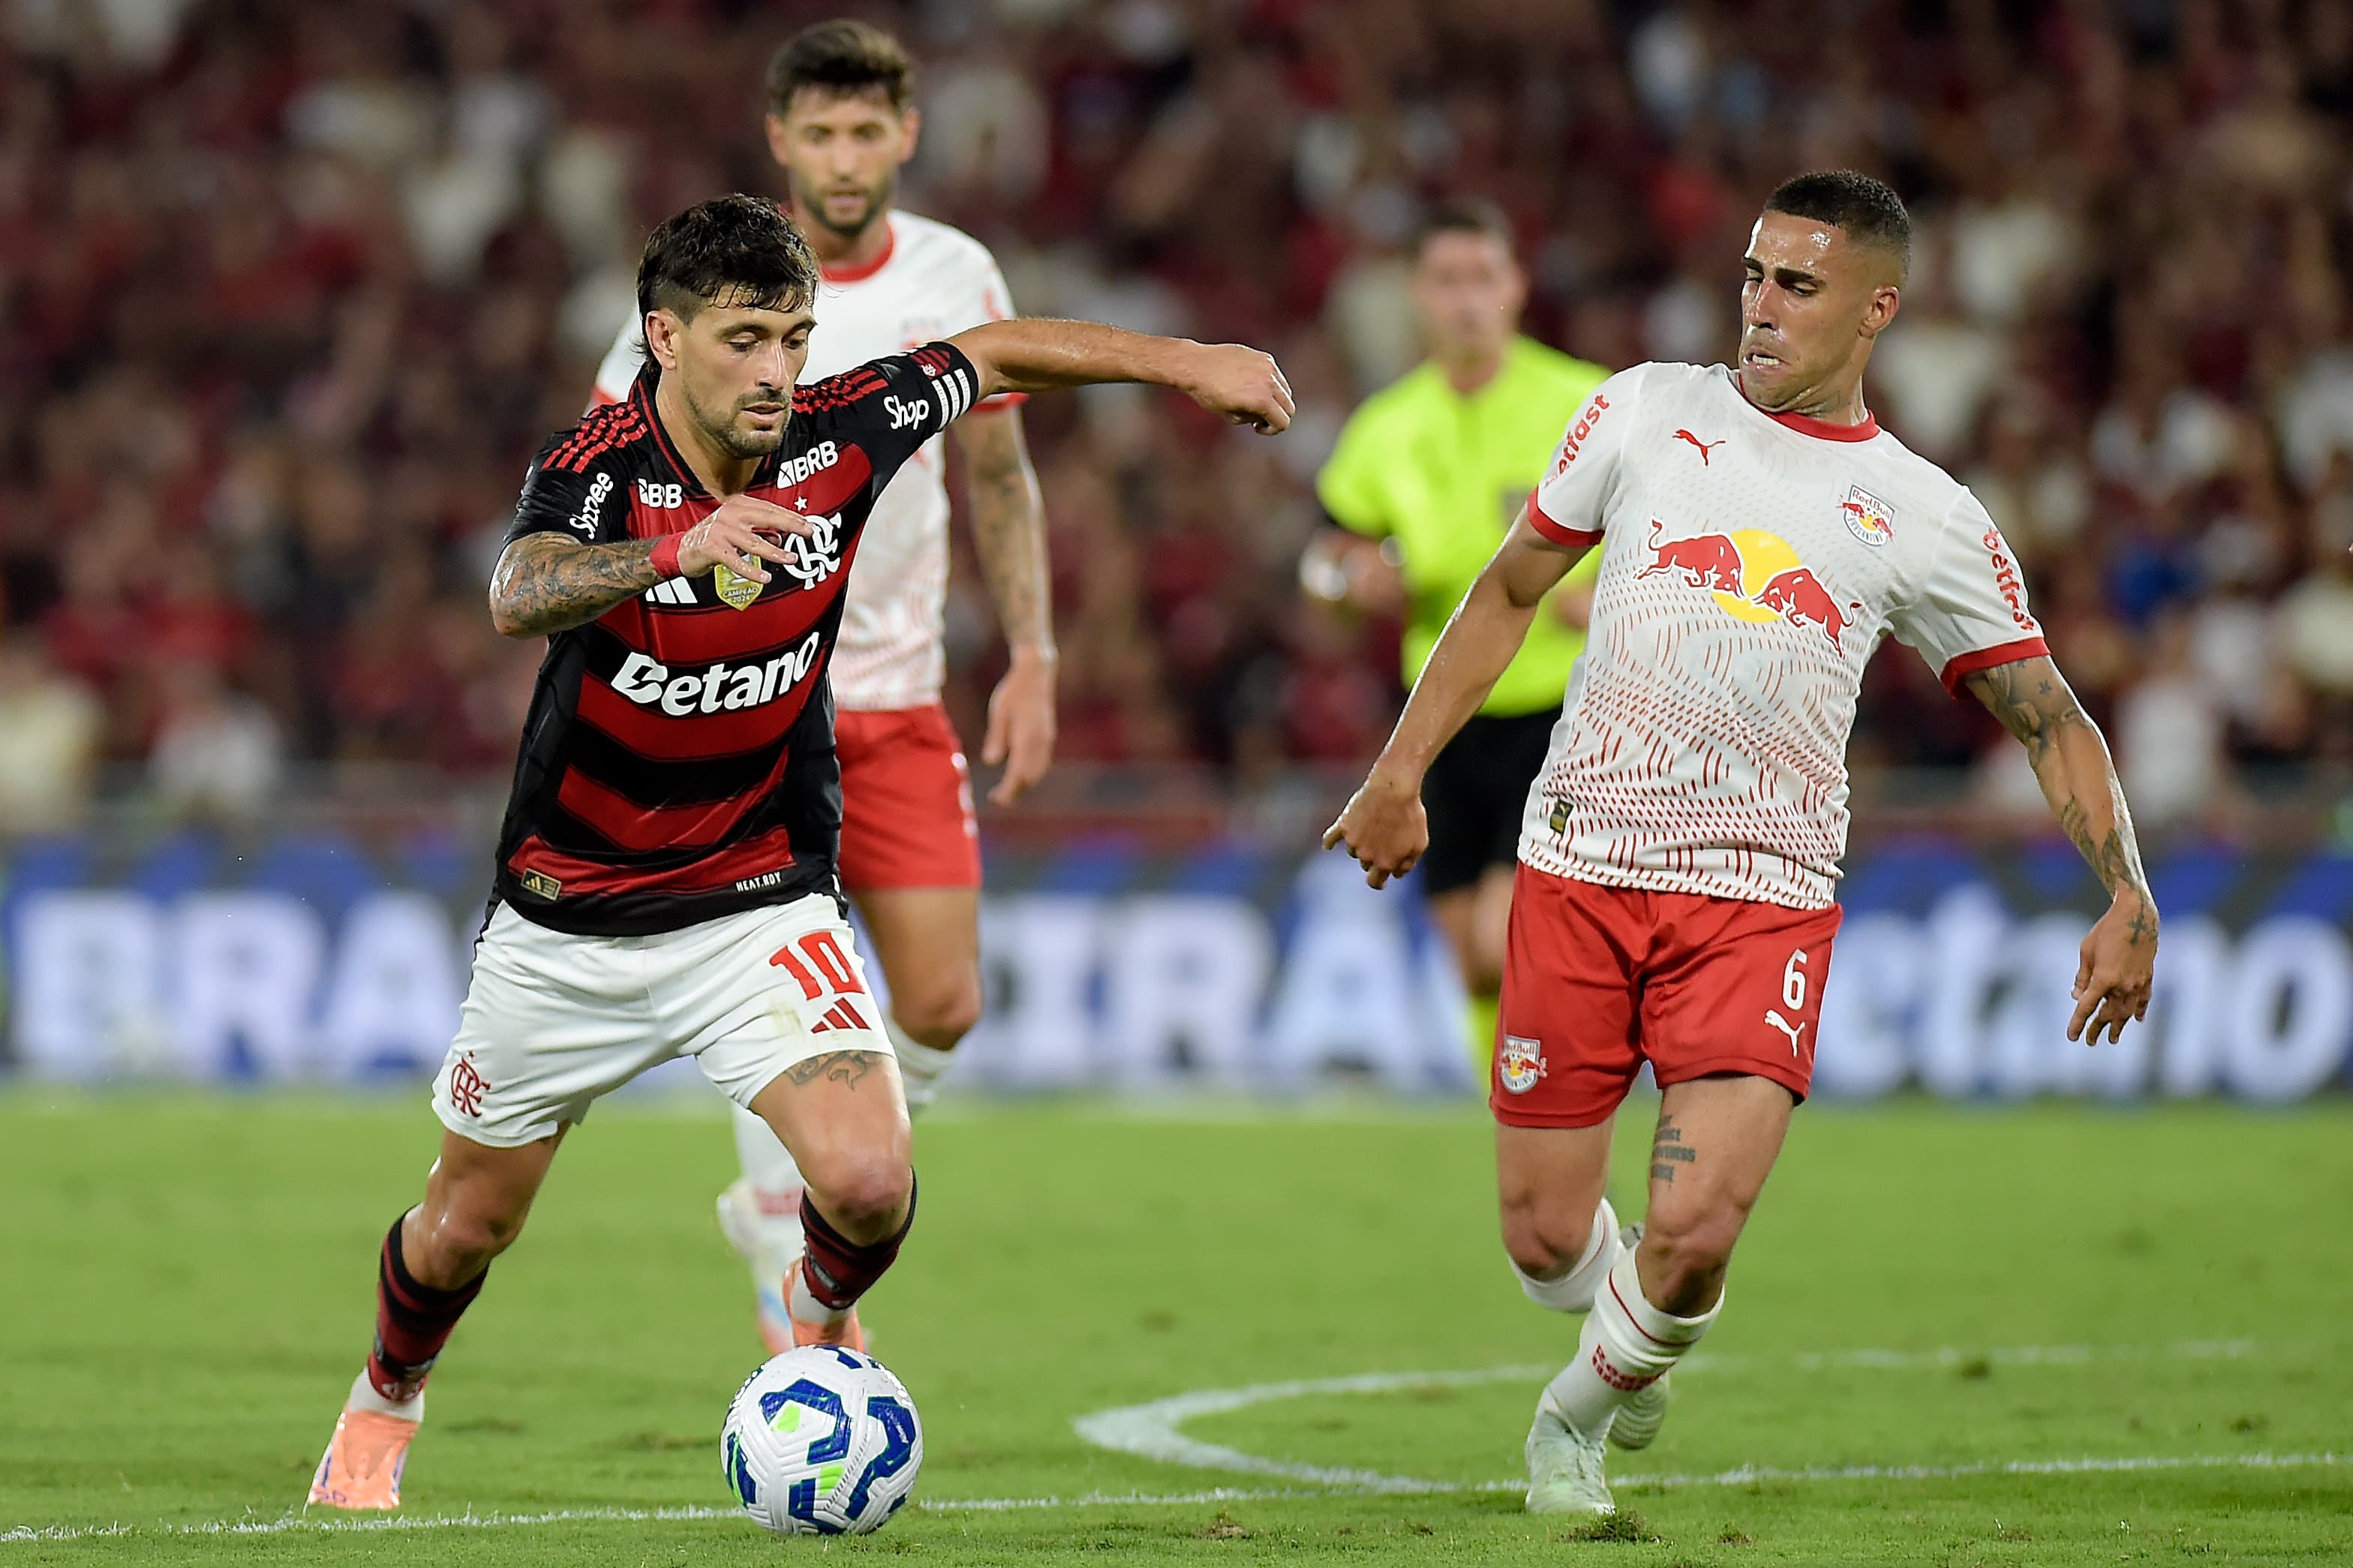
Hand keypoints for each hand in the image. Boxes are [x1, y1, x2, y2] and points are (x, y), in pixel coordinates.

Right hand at [675, 495, 816, 583]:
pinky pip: (736, 561)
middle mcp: (730, 514)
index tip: (807, 524)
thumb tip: (780, 537)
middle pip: (766, 518)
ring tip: (791, 559)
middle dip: (790, 525)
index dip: (790, 517)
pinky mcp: (713, 548)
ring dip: (775, 552)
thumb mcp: (738, 531)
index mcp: (738, 505)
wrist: (681, 549)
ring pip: (754, 542)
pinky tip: (765, 577)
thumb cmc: (713, 538)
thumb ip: (759, 531)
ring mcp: (721, 530)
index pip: (769, 509)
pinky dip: (751, 570)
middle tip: (809, 532)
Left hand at [981, 645, 1056, 805]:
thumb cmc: (1013, 691)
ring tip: (1008, 788)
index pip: (1017, 774)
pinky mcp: (1048, 736)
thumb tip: (991, 762)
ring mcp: (1046, 740)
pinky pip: (1042, 762)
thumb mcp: (999, 713)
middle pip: (1030, 777)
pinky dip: (1031, 772)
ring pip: (1038, 771)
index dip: (1007, 790)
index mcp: (1026, 738)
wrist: (1036, 673)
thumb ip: (996, 738)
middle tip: (998, 797)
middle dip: (1016, 791)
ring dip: (1024, 783)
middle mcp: (1040, 742)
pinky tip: (1020, 772)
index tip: (995, 799)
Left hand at [1183, 343, 1294, 433]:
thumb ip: (1253, 418)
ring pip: (1285, 390)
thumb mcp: (1231, 416)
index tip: (1257, 427)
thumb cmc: (1209, 393)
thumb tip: (1264, 416)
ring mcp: (1268, 367)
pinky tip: (1250, 384)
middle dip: (1275, 415)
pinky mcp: (1264, 357)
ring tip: (1254, 400)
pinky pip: (1276, 376)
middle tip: (1257, 416)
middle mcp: (1269, 382)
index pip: (1283, 422)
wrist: (1195, 365)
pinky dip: (1270, 383)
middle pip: (1288, 407)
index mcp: (1261, 400)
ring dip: (1275, 399)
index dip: (1271, 430)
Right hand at [1320, 765, 1427, 888]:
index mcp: (1385, 863)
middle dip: (1374, 856)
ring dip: (1360, 843)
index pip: (1375, 882)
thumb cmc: (1410, 814)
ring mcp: (1353, 841)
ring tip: (1373, 825)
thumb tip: (1396, 874)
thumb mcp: (1419, 843)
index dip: (1378, 882)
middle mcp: (1367, 856)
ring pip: (1353, 850)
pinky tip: (1328, 845)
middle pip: (1366, 864)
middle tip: (1383, 839)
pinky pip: (1330, 838)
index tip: (1379, 880)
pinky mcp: (1343, 825)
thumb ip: (1408, 863)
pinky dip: (1329, 842)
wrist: (1394, 789)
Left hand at [2070, 887, 2157, 1043]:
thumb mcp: (2086, 951)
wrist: (2137, 917)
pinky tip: (2138, 1019)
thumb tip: (2078, 998)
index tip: (2072, 1037)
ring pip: (2127, 1012)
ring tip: (2113, 1038)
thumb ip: (2082, 977)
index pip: (2087, 1008)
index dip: (2078, 1023)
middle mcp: (2123, 985)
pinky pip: (2144, 1000)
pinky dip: (2140, 1010)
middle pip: (2108, 1014)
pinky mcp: (2149, 977)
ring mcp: (2138, 983)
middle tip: (2090, 1042)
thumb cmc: (2106, 931)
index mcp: (2104, 979)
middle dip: (2098, 1029)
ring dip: (2119, 1025)